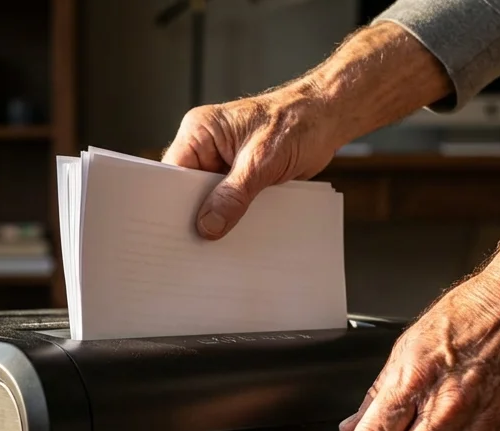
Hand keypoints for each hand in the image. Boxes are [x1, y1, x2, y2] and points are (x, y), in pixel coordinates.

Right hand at [160, 22, 451, 238]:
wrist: (327, 120)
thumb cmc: (298, 123)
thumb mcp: (262, 162)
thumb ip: (233, 194)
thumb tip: (208, 225)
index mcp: (200, 131)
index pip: (172, 172)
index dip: (172, 202)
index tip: (176, 229)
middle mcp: (207, 146)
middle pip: (187, 190)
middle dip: (198, 213)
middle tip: (202, 241)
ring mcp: (222, 162)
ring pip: (210, 199)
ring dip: (220, 217)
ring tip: (224, 239)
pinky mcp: (239, 176)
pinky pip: (229, 202)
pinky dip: (236, 216)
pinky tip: (241, 232)